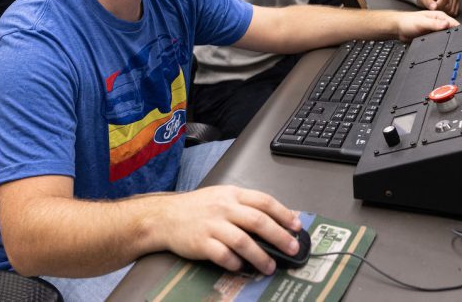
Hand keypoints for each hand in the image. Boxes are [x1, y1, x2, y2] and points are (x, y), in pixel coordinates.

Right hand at [159, 185, 301, 274]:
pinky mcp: (200, 242)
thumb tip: (276, 218)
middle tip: (292, 248)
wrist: (165, 216)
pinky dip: (234, 262)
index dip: (283, 213)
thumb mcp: (223, 197)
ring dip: (260, 256)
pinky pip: (222, 255)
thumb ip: (246, 205)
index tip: (296, 226)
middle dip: (279, 236)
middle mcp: (223, 208)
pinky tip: (241, 267)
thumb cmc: (197, 208)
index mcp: (232, 194)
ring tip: (270, 266)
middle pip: (258, 221)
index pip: (264, 201)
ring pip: (242, 241)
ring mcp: (212, 225)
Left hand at [394, 10, 456, 41]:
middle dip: (453, 36)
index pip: (453, 23)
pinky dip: (440, 44)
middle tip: (453, 42)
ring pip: (446, 37)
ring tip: (446, 44)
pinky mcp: (431, 37)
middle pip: (451, 30)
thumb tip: (446, 24)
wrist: (398, 29)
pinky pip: (439, 41)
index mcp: (439, 16)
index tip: (460, 36)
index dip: (458, 29)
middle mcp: (439, 23)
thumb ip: (434, 24)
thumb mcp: (422, 22)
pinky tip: (439, 46)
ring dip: (446, 40)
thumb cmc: (407, 22)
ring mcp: (435, 30)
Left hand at [417, 0, 459, 16]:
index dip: (439, 5)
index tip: (433, 8)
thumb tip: (434, 7)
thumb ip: (428, 2)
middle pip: (449, 5)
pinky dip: (448, 13)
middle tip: (434, 9)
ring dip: (444, 12)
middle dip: (441, 9)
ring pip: (452, 10)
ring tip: (438, 9)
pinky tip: (442, 10)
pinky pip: (455, 12)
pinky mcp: (457, 2)